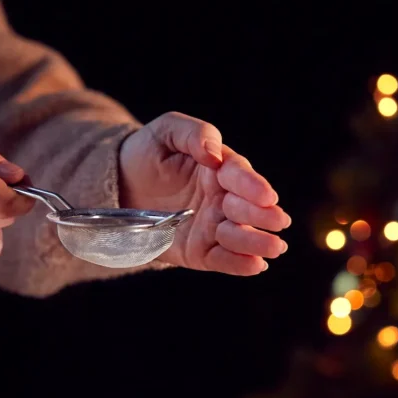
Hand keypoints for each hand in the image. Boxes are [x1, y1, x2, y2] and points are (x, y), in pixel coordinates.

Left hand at [119, 112, 289, 274]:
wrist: (120, 185)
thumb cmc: (149, 153)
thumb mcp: (168, 131)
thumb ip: (195, 134)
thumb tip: (214, 153)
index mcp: (220, 169)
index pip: (240, 176)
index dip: (252, 185)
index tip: (266, 196)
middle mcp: (222, 199)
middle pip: (245, 208)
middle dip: (261, 215)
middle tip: (277, 221)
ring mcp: (213, 227)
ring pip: (238, 236)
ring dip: (256, 242)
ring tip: (273, 247)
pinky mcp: (201, 252)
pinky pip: (222, 259)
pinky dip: (239, 264)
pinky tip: (256, 265)